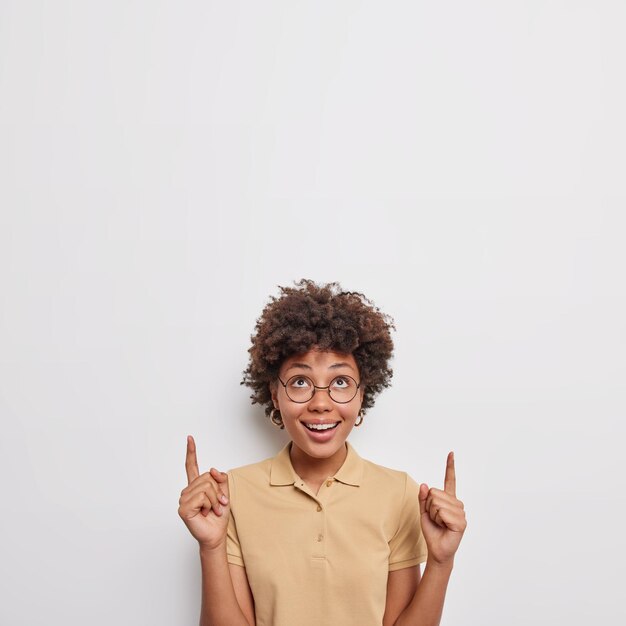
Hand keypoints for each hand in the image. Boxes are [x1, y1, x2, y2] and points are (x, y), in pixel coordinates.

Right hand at [178, 435, 230, 549]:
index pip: (191, 466)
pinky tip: (205, 513)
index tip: (190, 438)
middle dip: (218, 492)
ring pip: (206, 487)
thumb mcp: (224, 493)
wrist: (216, 534)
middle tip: (218, 505)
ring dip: (215, 500)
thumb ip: (220, 479)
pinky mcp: (183, 508)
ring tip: (212, 510)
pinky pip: (202, 496)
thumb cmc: (218, 516)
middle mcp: (188, 491)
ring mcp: (184, 499)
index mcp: (196, 486)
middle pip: (207, 477)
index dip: (191, 452)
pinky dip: (210, 505)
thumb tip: (212, 470)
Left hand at [418, 451, 466, 565]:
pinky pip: (442, 512)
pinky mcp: (461, 522)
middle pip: (434, 493)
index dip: (450, 466)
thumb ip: (423, 498)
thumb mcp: (423, 512)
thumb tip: (424, 484)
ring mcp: (460, 512)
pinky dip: (438, 520)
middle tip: (435, 519)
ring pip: (437, 502)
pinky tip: (444, 527)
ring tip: (440, 524)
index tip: (451, 453)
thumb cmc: (432, 531)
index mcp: (449, 500)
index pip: (450, 480)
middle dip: (429, 507)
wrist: (437, 550)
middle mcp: (457, 504)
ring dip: (433, 514)